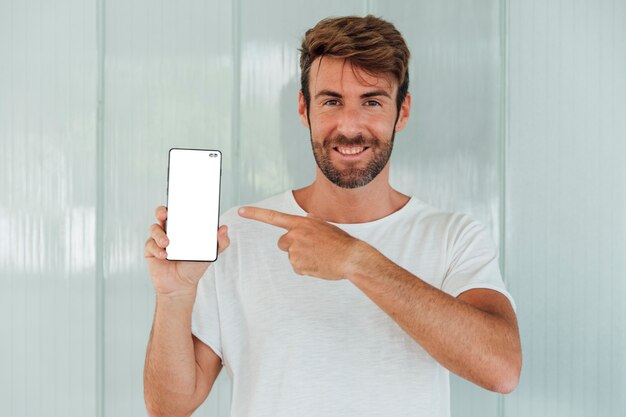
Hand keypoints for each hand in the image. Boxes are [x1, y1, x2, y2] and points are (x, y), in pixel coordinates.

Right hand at [144, 205, 229, 295]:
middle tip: (165, 215)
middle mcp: (170, 231)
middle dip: (161, 211)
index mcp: (183, 228)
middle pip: (162, 214)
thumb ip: (220, 242)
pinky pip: (150, 245)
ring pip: (154, 228)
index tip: (178, 200)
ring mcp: (159, 240)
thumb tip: (224, 229)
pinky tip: (164, 255)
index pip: (179, 211)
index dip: (177, 204)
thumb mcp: (210, 254)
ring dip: (160, 234)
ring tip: (167, 243)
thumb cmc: (194, 267)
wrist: (181, 285)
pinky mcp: (151, 250)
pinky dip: (157, 249)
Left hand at [238, 206, 368, 279]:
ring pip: (292, 257)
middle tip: (312, 249)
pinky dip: (307, 268)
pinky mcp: (297, 266)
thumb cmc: (340, 242)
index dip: (255, 214)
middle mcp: (294, 235)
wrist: (351, 258)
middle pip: (282, 243)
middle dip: (293, 247)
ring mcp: (295, 251)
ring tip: (320, 257)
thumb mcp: (326, 226)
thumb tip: (308, 218)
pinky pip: (298, 268)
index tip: (240, 211)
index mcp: (300, 223)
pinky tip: (319, 265)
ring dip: (302, 258)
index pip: (273, 217)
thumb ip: (312, 222)